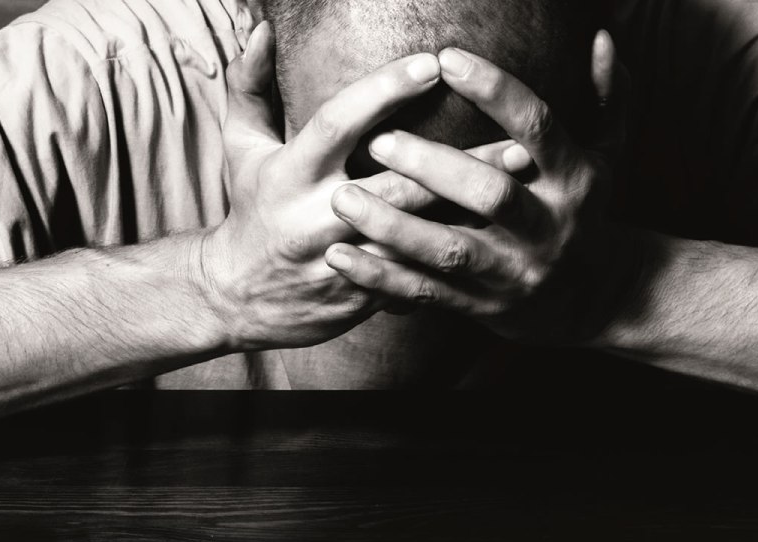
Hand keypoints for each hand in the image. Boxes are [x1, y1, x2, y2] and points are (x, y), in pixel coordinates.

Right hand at [197, 23, 527, 350]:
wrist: (239, 298)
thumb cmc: (251, 209)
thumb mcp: (241, 147)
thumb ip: (250, 85)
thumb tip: (262, 29)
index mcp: (290, 173)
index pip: (340, 123)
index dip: (384, 91)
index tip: (431, 64)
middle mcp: (315, 217)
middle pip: (395, 185)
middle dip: (456, 161)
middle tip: (515, 139)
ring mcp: (341, 261)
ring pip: (416, 236)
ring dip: (471, 209)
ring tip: (519, 184)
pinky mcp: (360, 296)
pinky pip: (414, 275)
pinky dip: (456, 252)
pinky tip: (504, 232)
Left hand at [324, 32, 632, 344]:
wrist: (594, 300)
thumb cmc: (589, 210)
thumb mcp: (611, 154)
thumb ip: (609, 96)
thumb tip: (600, 38)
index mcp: (575, 180)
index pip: (536, 128)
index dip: (494, 91)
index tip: (446, 58)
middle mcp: (548, 227)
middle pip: (492, 195)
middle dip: (434, 167)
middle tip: (379, 140)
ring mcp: (514, 271)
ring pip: (452, 250)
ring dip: (394, 227)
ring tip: (342, 199)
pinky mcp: (484, 305)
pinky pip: (428, 293)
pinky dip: (382, 277)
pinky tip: (340, 257)